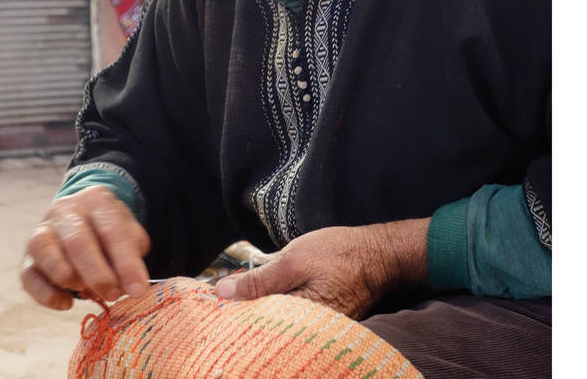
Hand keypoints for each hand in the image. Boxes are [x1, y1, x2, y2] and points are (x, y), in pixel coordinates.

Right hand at [20, 185, 151, 310]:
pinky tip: (67, 302)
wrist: (80, 216)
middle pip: (78, 241)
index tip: (139, 290)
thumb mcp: (129, 231)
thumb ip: (133, 252)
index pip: (112, 231)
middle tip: (113, 295)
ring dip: (69, 278)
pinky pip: (29, 277)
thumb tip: (131, 283)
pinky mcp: (28, 256)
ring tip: (89, 293)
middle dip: (98, 275)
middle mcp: (65, 211)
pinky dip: (47, 295)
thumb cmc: (109, 229)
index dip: (127, 263)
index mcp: (96, 201)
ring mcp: (42, 231)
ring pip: (46, 252)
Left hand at [214, 219, 429, 317]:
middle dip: (240, 317)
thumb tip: (222, 292)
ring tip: (234, 302)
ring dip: (256, 314)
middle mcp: (309, 333)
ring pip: (275, 326)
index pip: (254, 325)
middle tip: (217, 303)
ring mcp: (315, 330)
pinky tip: (260, 302)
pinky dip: (274, 311)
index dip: (230, 315)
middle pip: (263, 330)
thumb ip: (259, 280)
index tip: (208, 305)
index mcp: (301, 319)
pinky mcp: (319, 323)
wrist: (378, 254)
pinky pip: (289, 321)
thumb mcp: (294, 259)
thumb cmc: (340, 253)